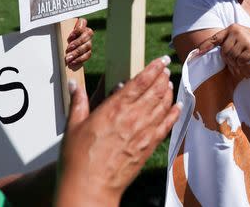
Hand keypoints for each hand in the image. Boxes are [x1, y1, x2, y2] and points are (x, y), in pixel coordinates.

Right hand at [55, 56, 180, 206]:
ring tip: (169, 83)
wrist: (90, 188)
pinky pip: (166, 125)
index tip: (162, 61)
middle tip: (166, 69)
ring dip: (168, 91)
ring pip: (163, 105)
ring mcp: (143, 132)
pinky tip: (177, 106)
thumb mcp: (73, 127)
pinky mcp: (148, 147)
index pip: (140, 82)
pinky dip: (173, 113)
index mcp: (114, 108)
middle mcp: (133, 117)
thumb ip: (78, 103)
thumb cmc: (78, 161)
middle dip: (162, 77)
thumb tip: (75, 86)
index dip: (154, 68)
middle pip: (155, 90)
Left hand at [65, 18, 92, 70]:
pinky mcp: (88, 51)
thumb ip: (61, 30)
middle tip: (68, 48)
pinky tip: (73, 62)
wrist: (66, 48)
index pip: (83, 22)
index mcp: (81, 25)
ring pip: (88, 46)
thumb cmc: (62, 37)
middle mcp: (86, 32)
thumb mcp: (62, 32)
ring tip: (68, 58)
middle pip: (86, 35)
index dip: (78, 29)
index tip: (70, 36)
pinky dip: (80, 59)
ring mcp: (89, 42)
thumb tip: (53, 30)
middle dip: (77, 42)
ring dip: (77, 52)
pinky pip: (88, 54)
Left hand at [196, 24, 249, 72]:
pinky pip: (240, 61)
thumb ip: (228, 42)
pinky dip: (243, 64)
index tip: (197, 53)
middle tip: (235, 63)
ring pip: (231, 57)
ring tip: (243, 60)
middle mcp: (237, 31)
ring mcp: (244, 39)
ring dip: (236, 63)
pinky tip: (249, 60)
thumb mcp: (240, 36)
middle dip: (228, 60)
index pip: (215, 38)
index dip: (205, 46)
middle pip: (224, 52)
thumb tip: (215, 53)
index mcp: (232, 28)